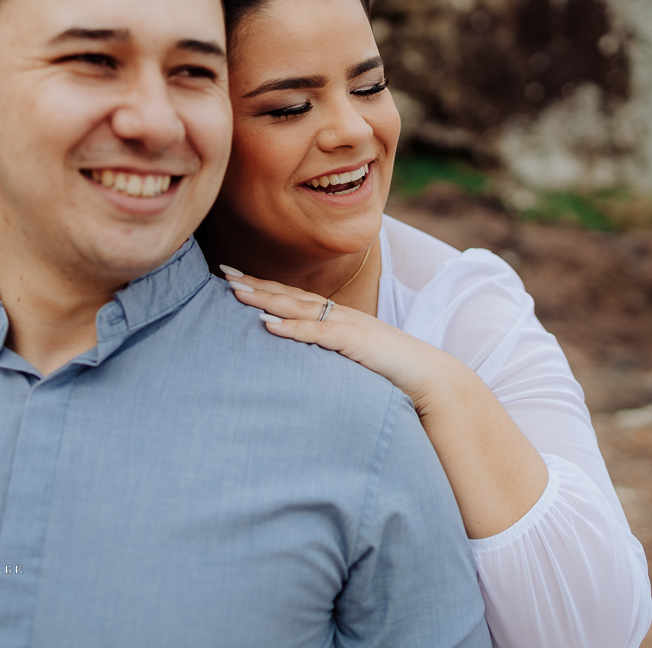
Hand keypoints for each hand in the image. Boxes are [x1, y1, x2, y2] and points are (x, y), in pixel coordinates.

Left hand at [220, 265, 458, 409]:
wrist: (429, 378)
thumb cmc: (391, 371)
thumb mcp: (352, 359)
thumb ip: (328, 354)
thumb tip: (301, 358)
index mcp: (337, 318)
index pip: (293, 297)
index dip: (263, 286)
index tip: (232, 278)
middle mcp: (339, 315)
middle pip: (289, 295)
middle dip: (255, 284)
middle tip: (221, 273)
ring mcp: (347, 326)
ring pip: (299, 307)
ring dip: (266, 298)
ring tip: (235, 292)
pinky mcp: (355, 343)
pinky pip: (318, 334)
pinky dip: (292, 328)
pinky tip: (268, 325)